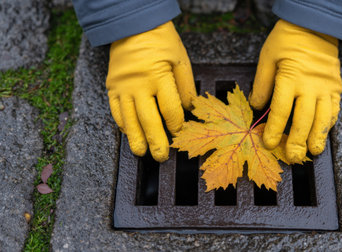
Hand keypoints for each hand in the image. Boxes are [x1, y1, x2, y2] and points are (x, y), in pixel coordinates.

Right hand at [106, 21, 196, 161]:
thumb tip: (189, 110)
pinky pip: (115, 110)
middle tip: (160, 157)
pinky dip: (122, 124)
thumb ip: (186, 86)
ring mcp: (122, 87)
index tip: (180, 134)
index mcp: (159, 77)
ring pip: (129, 119)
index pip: (170, 110)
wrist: (132, 25)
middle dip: (156, 141)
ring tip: (141, 153)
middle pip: (148, 120)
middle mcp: (139, 85)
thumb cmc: (161, 41)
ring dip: (135, 139)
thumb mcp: (181, 59)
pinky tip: (128, 134)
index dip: (176, 126)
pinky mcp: (111, 87)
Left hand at [249, 20, 341, 162]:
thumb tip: (256, 106)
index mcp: (290, 78)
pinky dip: (329, 123)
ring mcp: (326, 87)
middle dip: (297, 141)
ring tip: (312, 152)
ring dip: (317, 137)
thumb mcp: (267, 57)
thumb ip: (262, 83)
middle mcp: (310, 86)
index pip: (281, 110)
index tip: (269, 143)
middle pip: (304, 119)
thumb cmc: (287, 39)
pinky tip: (323, 134)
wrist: (315, 25)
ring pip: (323, 118)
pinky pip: (334, 109)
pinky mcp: (336, 87)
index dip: (275, 129)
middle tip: (293, 158)